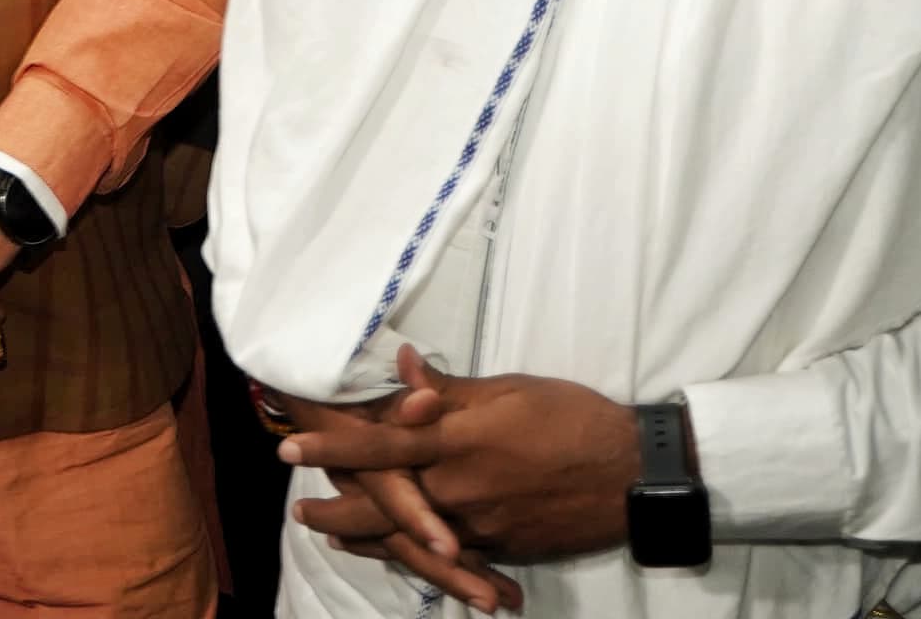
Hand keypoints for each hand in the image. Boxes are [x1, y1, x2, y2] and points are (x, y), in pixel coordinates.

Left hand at [279, 349, 639, 596]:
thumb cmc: (572, 417)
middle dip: (338, 511)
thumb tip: (401, 365)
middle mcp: (460, 491)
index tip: (288, 445)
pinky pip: (449, 556)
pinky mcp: (501, 548)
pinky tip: (401, 554)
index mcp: (457, 442)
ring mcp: (479, 526)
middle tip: (301, 510)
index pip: (380, 445)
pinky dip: (419, 556)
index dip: (332, 445)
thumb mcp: (509, 389)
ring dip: (369, 538)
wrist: (632, 475)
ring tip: (333, 535)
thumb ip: (448, 390)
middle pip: (383, 507)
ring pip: (410, 539)